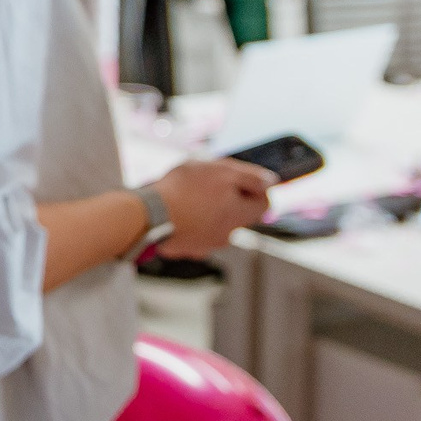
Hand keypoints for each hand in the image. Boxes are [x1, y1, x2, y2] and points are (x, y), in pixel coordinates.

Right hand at [149, 159, 275, 257]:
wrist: (148, 216)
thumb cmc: (184, 191)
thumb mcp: (222, 172)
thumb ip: (250, 177)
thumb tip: (271, 183)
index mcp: (239, 216)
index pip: (265, 204)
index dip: (255, 187)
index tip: (237, 177)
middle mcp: (226, 235)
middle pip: (237, 213)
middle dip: (226, 197)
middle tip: (206, 183)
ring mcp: (204, 245)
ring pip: (214, 223)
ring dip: (207, 210)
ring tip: (186, 195)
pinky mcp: (184, 248)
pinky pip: (194, 232)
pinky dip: (189, 221)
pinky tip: (175, 209)